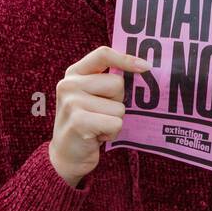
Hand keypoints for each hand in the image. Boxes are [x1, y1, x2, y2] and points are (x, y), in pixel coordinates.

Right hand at [49, 46, 151, 187]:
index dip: (126, 58)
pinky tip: (96, 137)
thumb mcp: (90, 96)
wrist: (66, 156)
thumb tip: (143, 67)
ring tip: (97, 127)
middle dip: (117, 102)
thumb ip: (106, 81)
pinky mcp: (79, 121)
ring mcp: (72, 102)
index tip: (146, 67)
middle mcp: (69, 84)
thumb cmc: (87, 123)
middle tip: (100, 114)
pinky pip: (115, 123)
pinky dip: (111, 133)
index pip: (103, 54)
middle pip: (117, 84)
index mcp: (74, 73)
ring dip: (113, 121)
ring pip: (119, 107)